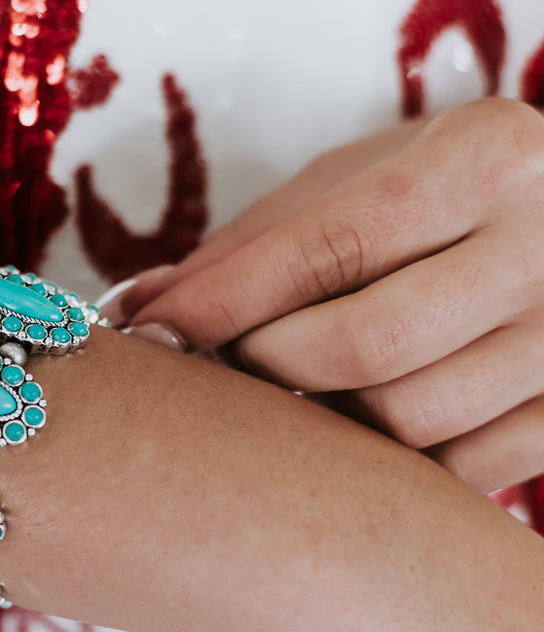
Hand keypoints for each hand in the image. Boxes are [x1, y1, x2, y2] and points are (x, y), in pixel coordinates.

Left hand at [124, 98, 543, 491]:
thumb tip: (146, 305)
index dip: (224, 299)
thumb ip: (262, 239)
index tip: (152, 328)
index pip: (327, 246)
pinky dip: (392, 464)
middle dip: (266, 366)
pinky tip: (365, 425)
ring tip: (293, 390)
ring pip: (410, 423)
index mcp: (484, 160)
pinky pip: (461, 471)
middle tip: (223, 362)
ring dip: (322, 421)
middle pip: (365, 347)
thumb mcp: (367, 177)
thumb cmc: (454, 190)